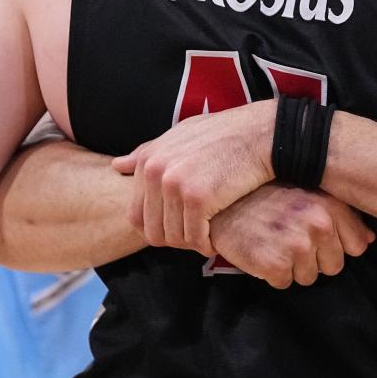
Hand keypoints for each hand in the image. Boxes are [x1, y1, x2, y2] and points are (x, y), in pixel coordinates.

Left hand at [112, 99, 275, 255]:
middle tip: (195, 235)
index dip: (158, 228)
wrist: (260, 133)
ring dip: (191, 243)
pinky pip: (194, 238)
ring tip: (207, 235)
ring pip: (173, 238)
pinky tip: (215, 238)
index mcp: (148, 160)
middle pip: (152, 231)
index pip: (136, 216)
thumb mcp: (180, 135)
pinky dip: (206, 244)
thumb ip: (147, 153)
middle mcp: (155, 172)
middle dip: (174, 239)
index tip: (180, 225)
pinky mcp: (197, 198)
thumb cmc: (224, 134)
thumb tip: (117, 166)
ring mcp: (175, 185)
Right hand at [212, 184, 374, 287]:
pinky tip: (261, 250)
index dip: (336, 244)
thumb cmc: (266, 193)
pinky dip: (271, 273)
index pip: (357, 246)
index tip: (317, 234)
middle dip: (314, 257)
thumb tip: (370, 240)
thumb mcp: (309, 193)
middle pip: (333, 266)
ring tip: (274, 241)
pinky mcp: (274, 265)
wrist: (222, 200)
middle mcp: (318, 225)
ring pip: (308, 277)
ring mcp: (296, 246)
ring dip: (292, 266)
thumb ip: (343, 215)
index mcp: (330, 206)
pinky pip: (283, 283)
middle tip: (289, 237)